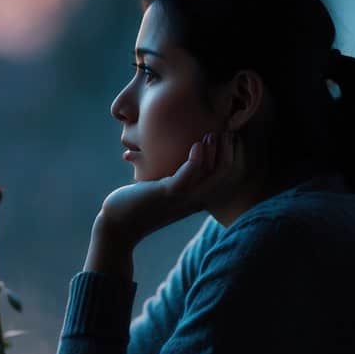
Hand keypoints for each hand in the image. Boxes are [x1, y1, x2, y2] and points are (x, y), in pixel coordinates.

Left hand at [96, 130, 243, 247]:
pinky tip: (196, 144)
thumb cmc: (140, 202)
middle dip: (231, 150)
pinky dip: (196, 160)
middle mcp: (196, 199)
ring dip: (216, 151)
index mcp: (199, 197)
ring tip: (212, 133)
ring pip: (213, 174)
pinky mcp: (167, 194)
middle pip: (226, 174)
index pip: (229, 176)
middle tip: (226, 129)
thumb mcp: (165, 187)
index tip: (231, 134)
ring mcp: (183, 198)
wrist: (118, 224)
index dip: (236, 154)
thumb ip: (178, 173)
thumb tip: (183, 148)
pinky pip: (189, 176)